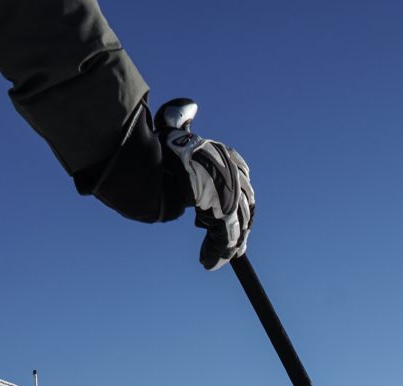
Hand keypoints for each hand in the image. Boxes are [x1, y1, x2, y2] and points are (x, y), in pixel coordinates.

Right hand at [156, 99, 254, 269]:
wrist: (159, 164)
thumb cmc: (162, 147)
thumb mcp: (173, 127)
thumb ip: (180, 118)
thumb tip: (191, 106)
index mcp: (227, 158)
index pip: (241, 183)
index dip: (236, 203)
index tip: (224, 216)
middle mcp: (234, 177)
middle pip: (243, 208)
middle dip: (237, 227)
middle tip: (228, 244)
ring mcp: (231, 196)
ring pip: (235, 227)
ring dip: (226, 245)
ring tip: (216, 259)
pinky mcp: (223, 214)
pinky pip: (224, 239)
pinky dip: (217, 254)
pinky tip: (208, 263)